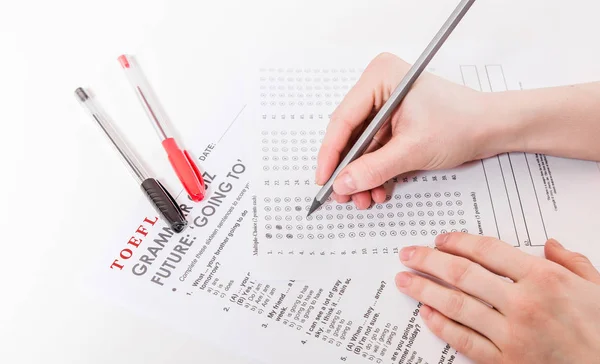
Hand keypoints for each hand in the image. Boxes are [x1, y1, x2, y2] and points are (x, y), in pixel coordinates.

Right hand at [316, 53, 507, 208]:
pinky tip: (377, 189)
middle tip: (343, 194)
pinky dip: (374, 171)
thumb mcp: (413, 149)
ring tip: (364, 198)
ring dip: (361, 174)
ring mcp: (385, 106)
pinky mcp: (392, 122)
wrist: (492, 129)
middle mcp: (379, 88)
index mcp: (380, 77)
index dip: (330, 153)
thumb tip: (343, 183)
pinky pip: (373, 150)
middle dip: (348, 168)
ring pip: (360, 146)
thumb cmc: (463, 123)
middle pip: (348, 134)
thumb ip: (374, 168)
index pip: (343, 119)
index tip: (324, 179)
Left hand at [395, 233, 599, 362]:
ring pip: (456, 305)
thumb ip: (570, 262)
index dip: (458, 241)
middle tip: (408, 254)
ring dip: (425, 290)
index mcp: (544, 279)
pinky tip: (426, 314)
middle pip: (463, 274)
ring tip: (405, 280)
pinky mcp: (505, 361)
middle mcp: (523, 304)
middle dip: (429, 261)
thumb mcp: (595, 287)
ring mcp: (511, 335)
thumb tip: (550, 244)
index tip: (440, 239)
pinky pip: (464, 340)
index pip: (488, 251)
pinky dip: (441, 326)